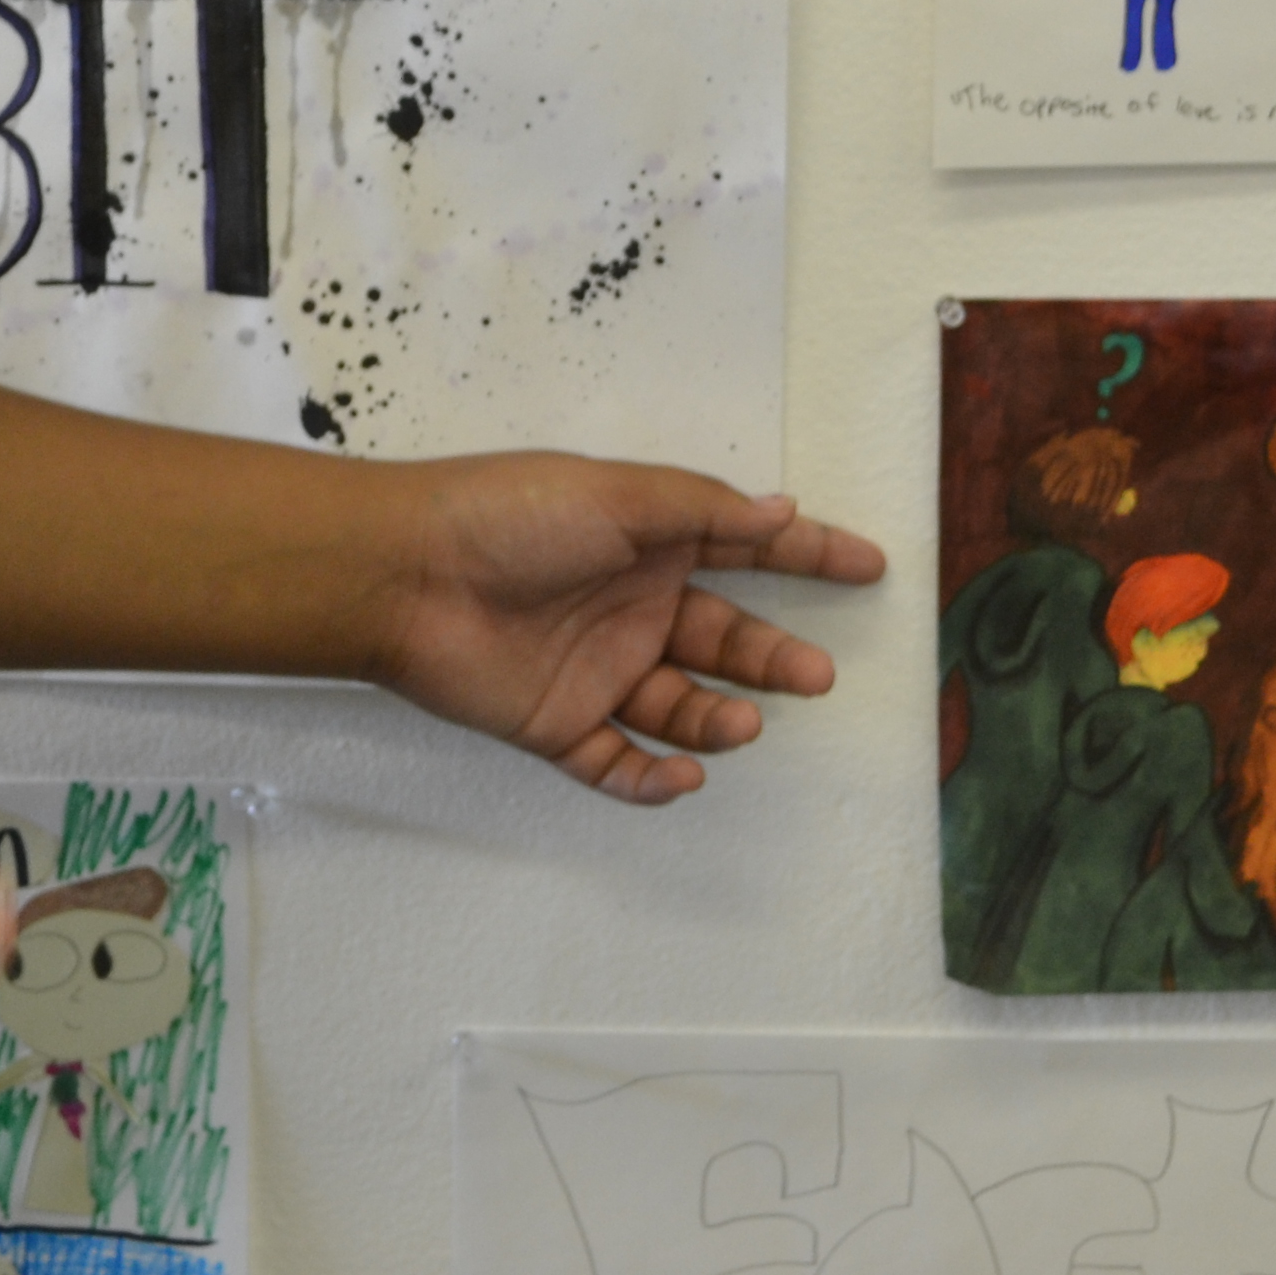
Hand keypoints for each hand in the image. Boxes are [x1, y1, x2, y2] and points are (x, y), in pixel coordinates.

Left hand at [376, 456, 883, 802]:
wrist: (406, 577)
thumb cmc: (510, 517)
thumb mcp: (619, 495)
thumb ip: (706, 511)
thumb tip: (783, 510)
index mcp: (650, 541)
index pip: (747, 549)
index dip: (809, 556)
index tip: (869, 566)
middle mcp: (631, 605)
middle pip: (724, 639)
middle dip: (774, 659)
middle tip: (816, 677)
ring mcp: (596, 669)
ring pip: (680, 706)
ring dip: (719, 718)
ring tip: (741, 721)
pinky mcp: (557, 725)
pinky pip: (618, 764)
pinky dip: (654, 779)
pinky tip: (683, 774)